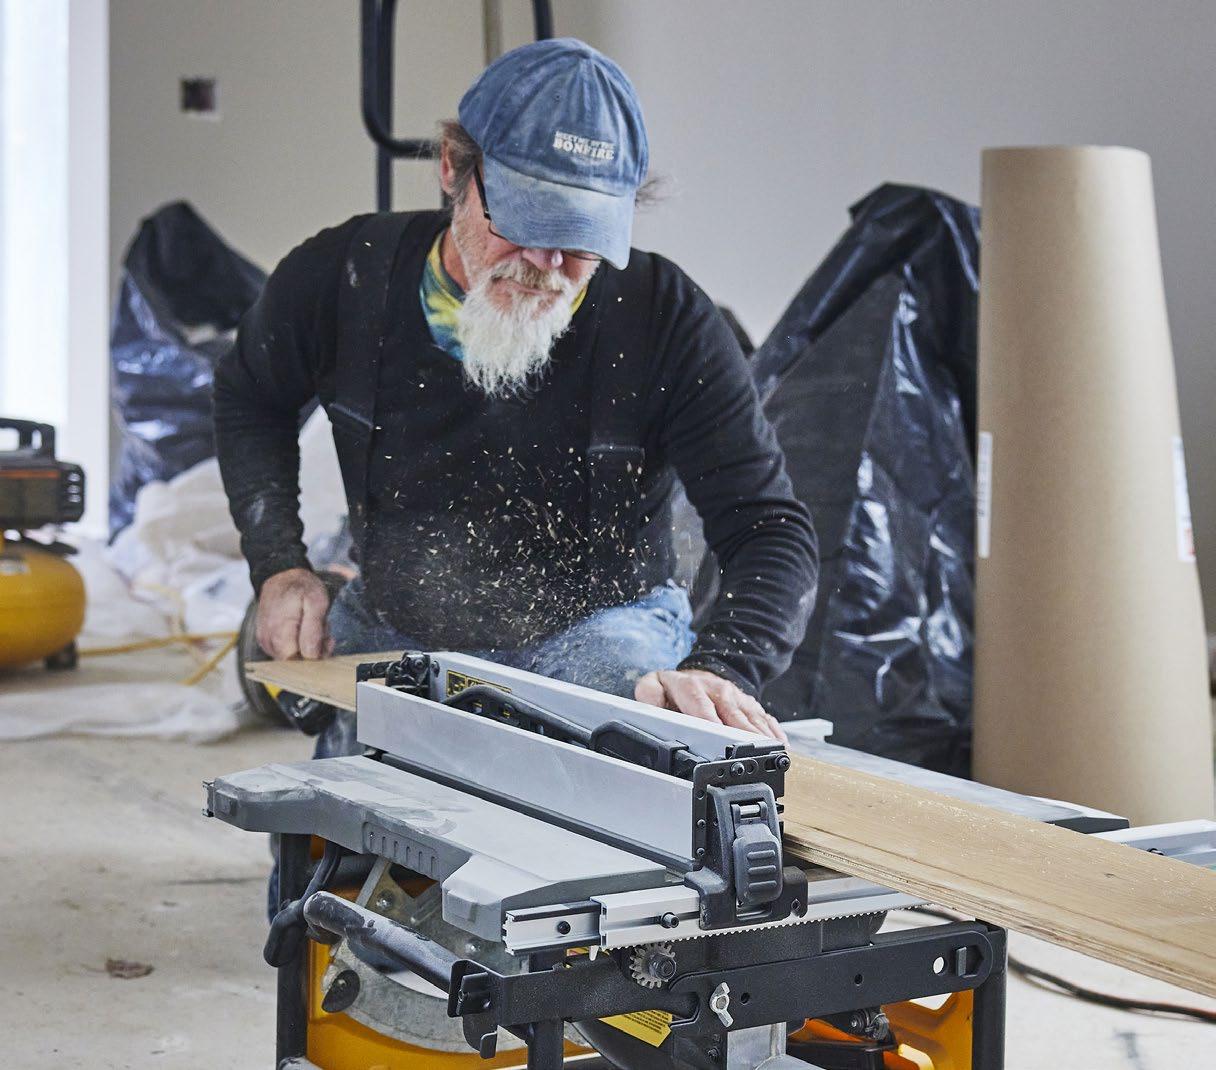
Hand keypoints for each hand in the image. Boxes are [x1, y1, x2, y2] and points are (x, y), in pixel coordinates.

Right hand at [255, 568, 333, 659]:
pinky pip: (285, 651)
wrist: (281, 575)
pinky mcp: (266, 640)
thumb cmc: (300, 587)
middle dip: (313, 649)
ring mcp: (265, 641)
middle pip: (296, 661)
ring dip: (306, 645)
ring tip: (312, 625)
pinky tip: (304, 628)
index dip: (316, 654)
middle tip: (323, 629)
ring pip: (292, 657)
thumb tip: (311, 655)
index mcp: (279, 633)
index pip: (300, 662)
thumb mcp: (316, 602)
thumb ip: (313, 630)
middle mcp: (268, 641)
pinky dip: (298, 643)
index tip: (327, 638)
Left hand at [635, 669, 786, 741]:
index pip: (701, 706)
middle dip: (742, 734)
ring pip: (752, 717)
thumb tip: (649, 707)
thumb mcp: (655, 686)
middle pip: (732, 714)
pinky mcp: (751, 705)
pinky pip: (765, 718)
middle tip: (749, 754)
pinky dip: (774, 732)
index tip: (718, 739)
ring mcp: (737, 697)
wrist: (700, 674)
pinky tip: (781, 747)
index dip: (710, 722)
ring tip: (770, 753)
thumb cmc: (677, 689)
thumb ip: (649, 695)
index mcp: (692, 687)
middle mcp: (718, 691)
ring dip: (761, 736)